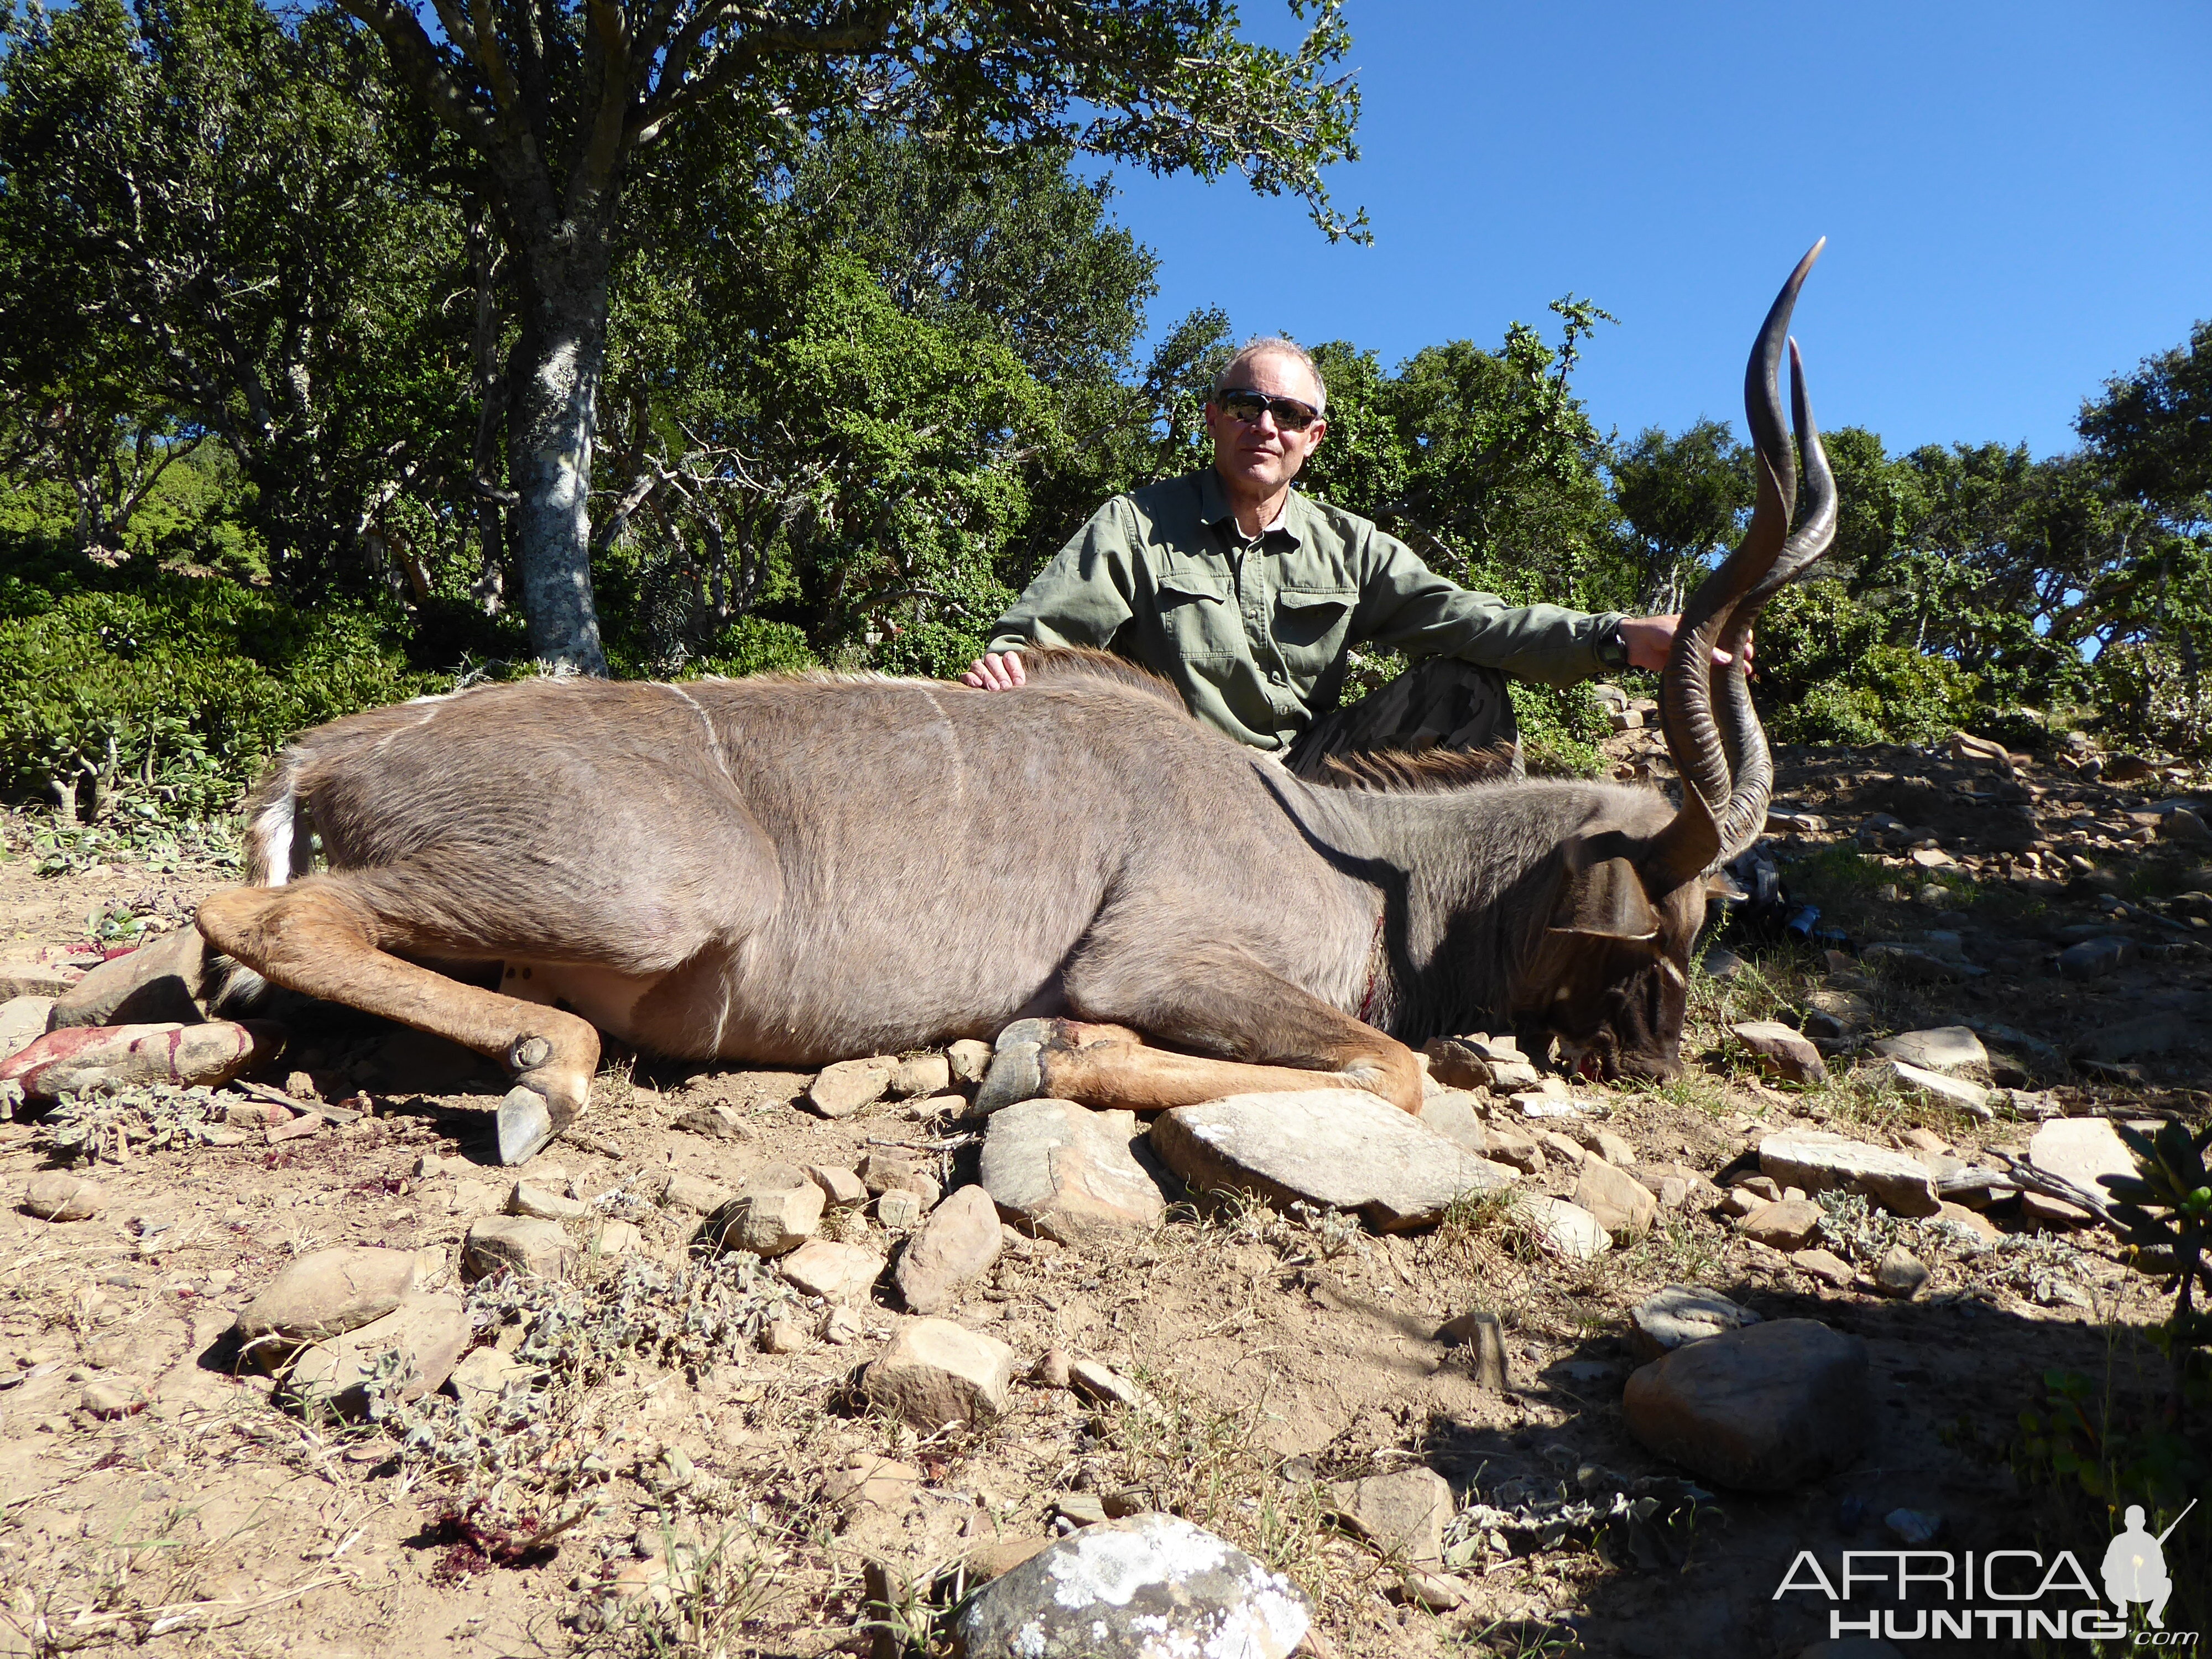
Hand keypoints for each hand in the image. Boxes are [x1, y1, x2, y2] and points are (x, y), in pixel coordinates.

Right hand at [960, 650, 1025, 690]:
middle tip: (1006, 686)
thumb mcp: (1016, 687)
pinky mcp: (966, 678)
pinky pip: (966, 675)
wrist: (994, 705)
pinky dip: (971, 678)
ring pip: (978, 665)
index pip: (1009, 656)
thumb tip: (1019, 686)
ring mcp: (977, 669)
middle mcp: (990, 662)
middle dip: (1000, 673)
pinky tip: (978, 685)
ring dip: (986, 676)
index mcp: (1005, 661)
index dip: (1014, 668)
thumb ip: (1018, 684)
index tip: (1019, 683)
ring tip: (993, 688)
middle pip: (992, 659)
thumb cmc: (1010, 692)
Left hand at [1620, 615, 1752, 673]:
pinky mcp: (1688, 667)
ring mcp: (1696, 653)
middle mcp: (1701, 638)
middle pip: (1727, 644)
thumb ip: (1700, 648)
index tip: (1749, 641)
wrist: (1633, 644)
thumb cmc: (1653, 631)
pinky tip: (1730, 682)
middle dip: (1741, 651)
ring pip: (1720, 659)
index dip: (1739, 633)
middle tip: (1749, 659)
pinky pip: (1708, 671)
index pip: (1726, 625)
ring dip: (1734, 665)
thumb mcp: (1676, 636)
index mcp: (1700, 624)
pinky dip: (1719, 676)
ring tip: (1747, 672)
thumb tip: (1728, 659)